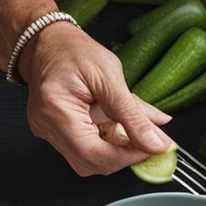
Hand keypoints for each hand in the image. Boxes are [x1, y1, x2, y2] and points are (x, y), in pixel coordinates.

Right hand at [17, 21, 171, 175]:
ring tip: (132, 130)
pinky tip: (117, 127)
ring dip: (118, 151)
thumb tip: (158, 143)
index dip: (129, 156)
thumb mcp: (110, 76)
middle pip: (92, 163)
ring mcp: (49, 132)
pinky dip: (108, 144)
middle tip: (149, 140)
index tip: (156, 148)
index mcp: (56, 110)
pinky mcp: (55, 133)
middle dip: (125, 156)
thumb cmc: (72, 51)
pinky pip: (85, 150)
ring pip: (90, 161)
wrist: (47, 42)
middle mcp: (47, 127)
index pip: (95, 154)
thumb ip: (134, 114)